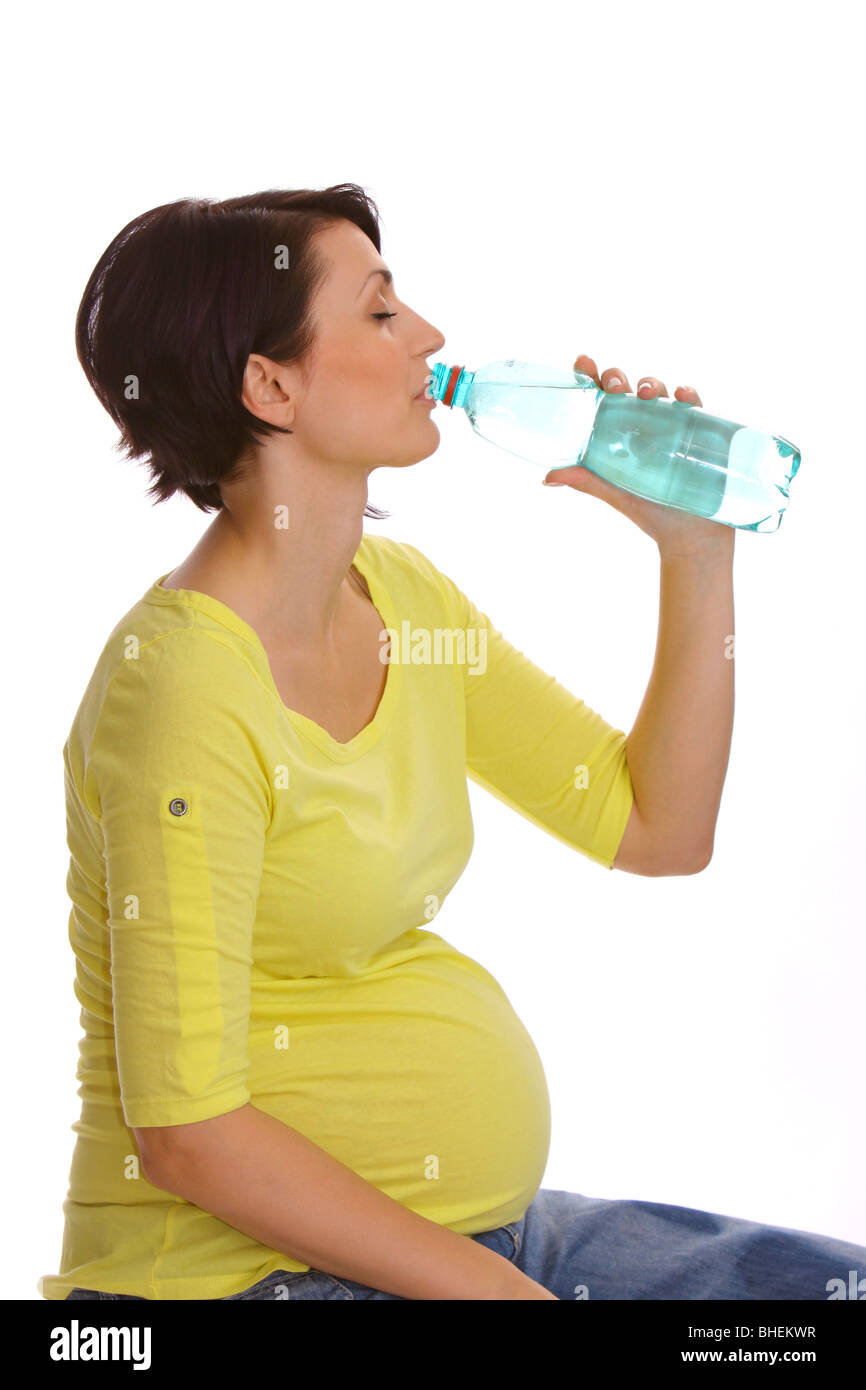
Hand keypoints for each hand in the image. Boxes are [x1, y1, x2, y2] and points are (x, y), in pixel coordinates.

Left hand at [542, 354, 733, 560]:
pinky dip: (688, 395)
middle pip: (628, 389)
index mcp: (619, 434)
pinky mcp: (700, 431)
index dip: (592, 377)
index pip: (602, 399)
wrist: (692, 537)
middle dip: (618, 378)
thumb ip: (586, 481)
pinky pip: (695, 405)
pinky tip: (682, 396)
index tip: (582, 362)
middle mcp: (644, 425)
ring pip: (659, 392)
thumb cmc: (651, 512)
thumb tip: (547, 476)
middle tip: (613, 384)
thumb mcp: (615, 494)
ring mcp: (672, 425)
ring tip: (645, 393)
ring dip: (651, 383)